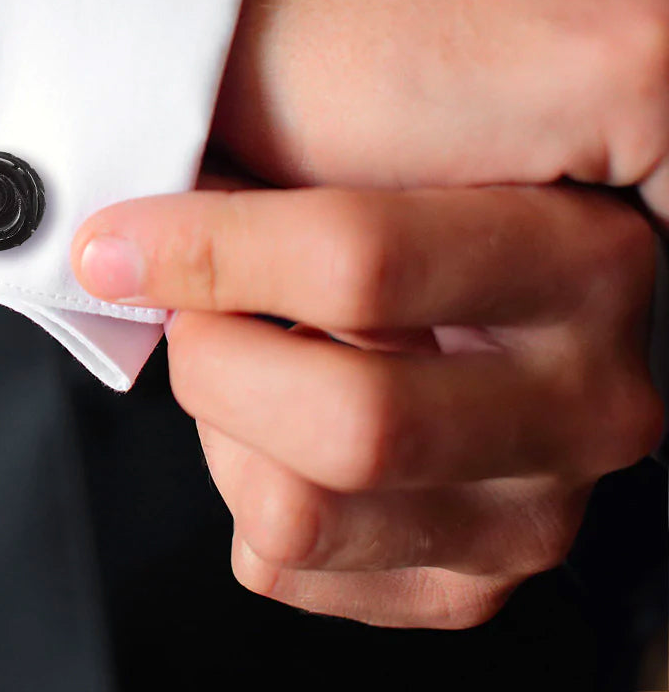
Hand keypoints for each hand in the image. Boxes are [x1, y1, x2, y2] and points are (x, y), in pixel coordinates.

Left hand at [71, 185, 663, 626]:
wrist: (506, 286)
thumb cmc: (429, 191)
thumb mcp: (402, 129)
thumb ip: (301, 153)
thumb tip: (143, 208)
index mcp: (584, 256)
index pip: (363, 265)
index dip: (207, 253)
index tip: (118, 245)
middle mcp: (590, 402)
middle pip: (348, 422)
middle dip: (218, 358)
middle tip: (195, 309)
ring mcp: (537, 508)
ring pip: (302, 513)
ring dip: (229, 426)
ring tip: (257, 361)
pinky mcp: (473, 580)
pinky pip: (289, 562)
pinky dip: (246, 484)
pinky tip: (283, 424)